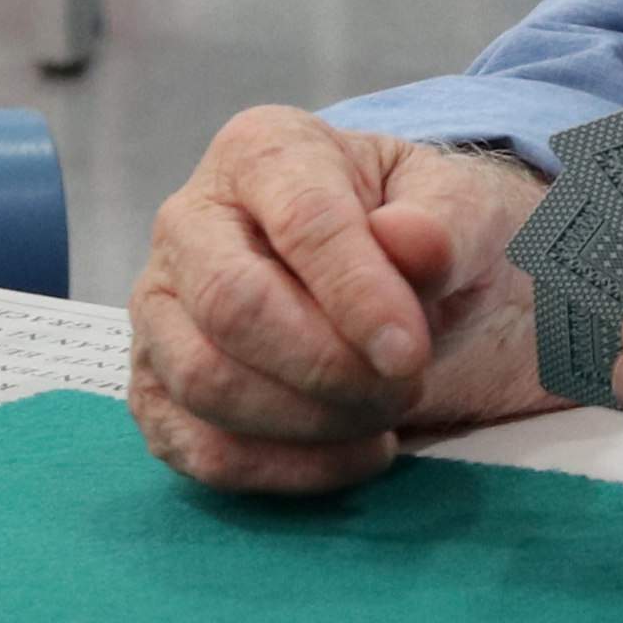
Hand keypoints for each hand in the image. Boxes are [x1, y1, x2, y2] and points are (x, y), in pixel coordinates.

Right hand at [130, 106, 549, 493]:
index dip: (357, 293)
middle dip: (328, 366)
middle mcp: (189, 221)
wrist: (403, 289)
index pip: (302, 222)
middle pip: (232, 306)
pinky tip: (356, 454)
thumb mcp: (464, 208)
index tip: (408, 352)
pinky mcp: (158, 389)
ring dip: (310, 420)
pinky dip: (283, 470)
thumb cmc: (425, 235)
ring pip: (204, 381)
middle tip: (405, 384)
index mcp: (263, 152)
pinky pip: (196, 449)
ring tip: (386, 413)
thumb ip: (447, 222)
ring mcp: (160, 309)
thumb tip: (407, 239)